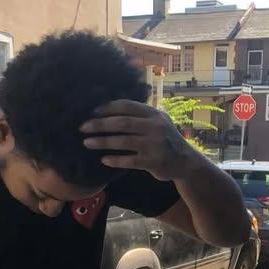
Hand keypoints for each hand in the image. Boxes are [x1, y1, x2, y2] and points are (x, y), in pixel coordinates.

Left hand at [81, 100, 198, 180]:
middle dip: (100, 124)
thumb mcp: (159, 122)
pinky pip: (129, 161)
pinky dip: (115, 160)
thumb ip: (141, 116)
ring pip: (123, 142)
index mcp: (154, 114)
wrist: (186, 162)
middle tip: (82, 127)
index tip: (92, 112)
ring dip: (102, 142)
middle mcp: (155, 127)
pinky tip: (103, 160)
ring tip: (87, 143)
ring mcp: (154, 145)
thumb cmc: (166, 140)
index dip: (108, 108)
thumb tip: (111, 109)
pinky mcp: (153, 162)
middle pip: (122, 123)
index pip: (127, 106)